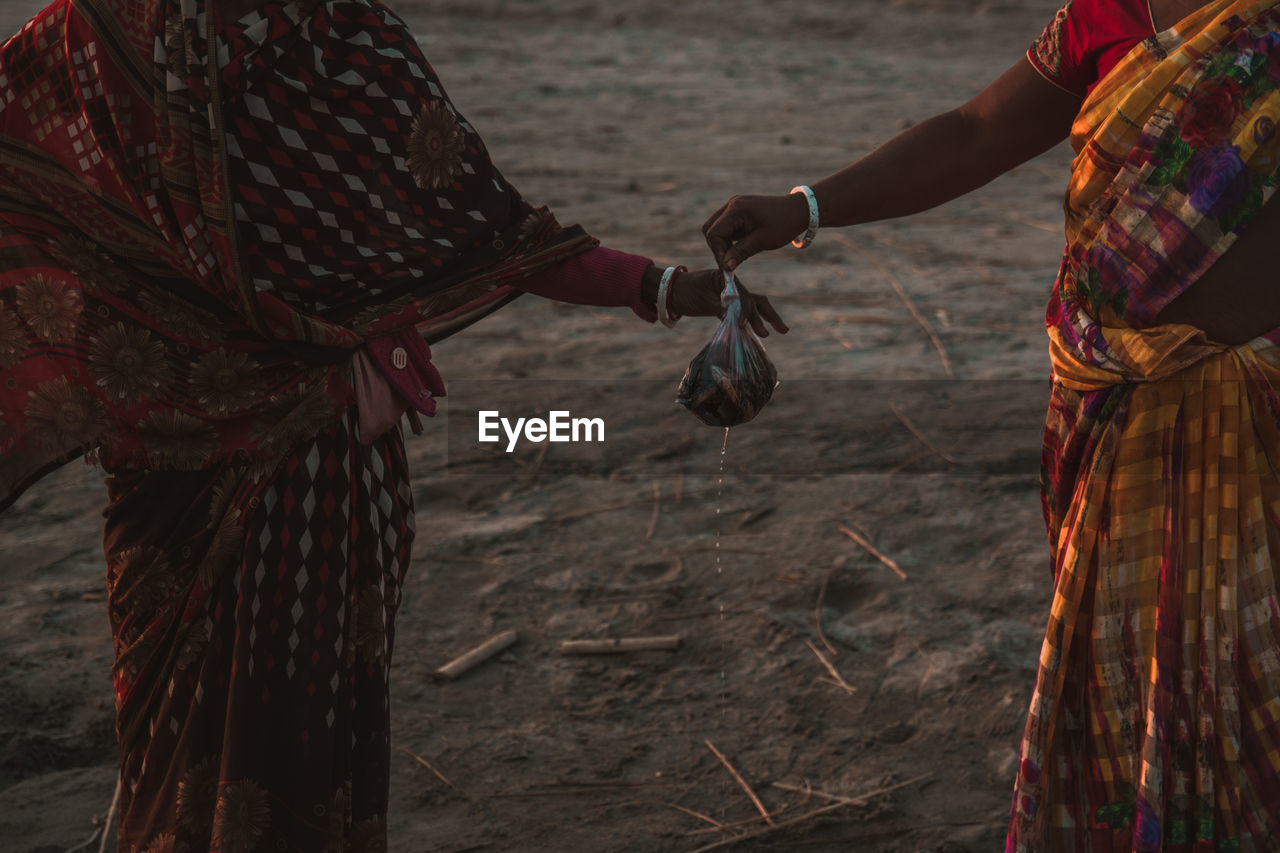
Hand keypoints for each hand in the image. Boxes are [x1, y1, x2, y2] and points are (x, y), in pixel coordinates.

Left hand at [669, 268, 787, 337]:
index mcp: (727, 279)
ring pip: (751, 307)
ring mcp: (730, 295)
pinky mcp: (725, 305)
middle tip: (781, 330)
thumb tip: (732, 317)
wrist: (672, 291)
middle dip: (767, 315)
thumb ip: (718, 306)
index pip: (743, 296)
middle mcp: (732, 286)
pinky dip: (749, 322)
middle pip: (755, 300)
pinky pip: (741, 313)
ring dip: (763, 319)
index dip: (745, 311)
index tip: (744, 326)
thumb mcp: (701, 299)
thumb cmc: (685, 292)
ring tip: (777, 332)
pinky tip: (759, 331)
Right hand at [702, 193, 809, 271]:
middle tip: (729, 262)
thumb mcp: (763, 241)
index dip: (718, 252)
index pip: (714, 233)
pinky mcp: (740, 211)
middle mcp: (732, 205)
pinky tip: (740, 247)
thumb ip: (741, 252)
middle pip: (710, 229)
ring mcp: (735, 206)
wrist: (800, 210)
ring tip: (736, 256)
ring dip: (722, 244)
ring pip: (716, 228)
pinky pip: (726, 226)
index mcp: (736, 210)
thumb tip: (724, 267)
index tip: (727, 268)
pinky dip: (728, 239)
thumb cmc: (784, 224)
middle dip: (717, 247)